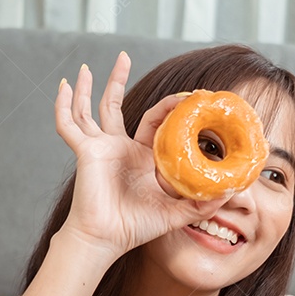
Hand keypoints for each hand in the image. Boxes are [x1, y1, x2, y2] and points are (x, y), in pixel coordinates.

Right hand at [53, 52, 223, 258]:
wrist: (106, 239)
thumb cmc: (134, 228)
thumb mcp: (175, 214)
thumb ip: (201, 204)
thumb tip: (231, 194)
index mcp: (142, 156)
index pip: (155, 120)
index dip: (168, 105)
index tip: (186, 94)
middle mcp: (119, 147)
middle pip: (116, 104)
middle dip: (118, 80)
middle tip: (125, 56)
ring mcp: (100, 147)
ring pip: (90, 109)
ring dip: (89, 87)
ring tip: (89, 67)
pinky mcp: (86, 152)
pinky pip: (69, 125)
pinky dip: (63, 106)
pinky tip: (65, 86)